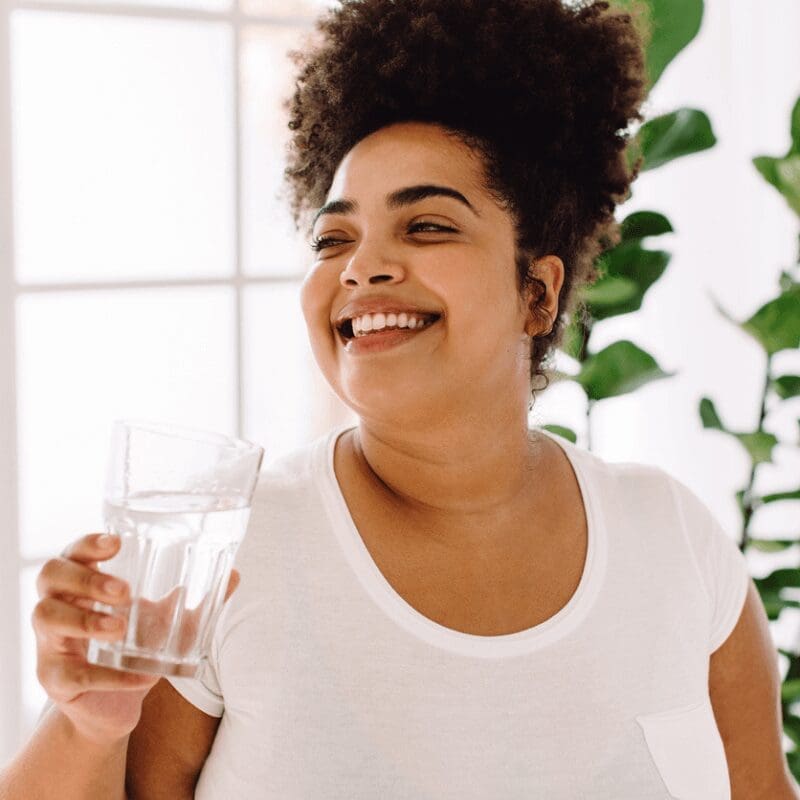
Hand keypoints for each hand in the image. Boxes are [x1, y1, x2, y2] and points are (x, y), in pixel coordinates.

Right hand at [32, 532, 239, 744]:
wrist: (114, 706)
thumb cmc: (136, 649)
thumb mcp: (168, 622)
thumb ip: (198, 600)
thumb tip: (234, 575)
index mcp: (84, 584)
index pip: (74, 551)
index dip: (88, 544)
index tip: (116, 544)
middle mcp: (60, 605)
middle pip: (50, 575)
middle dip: (85, 579)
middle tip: (124, 591)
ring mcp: (51, 643)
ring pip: (45, 616)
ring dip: (84, 620)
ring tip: (120, 628)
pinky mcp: (54, 680)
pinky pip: (70, 674)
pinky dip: (105, 675)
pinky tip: (137, 677)